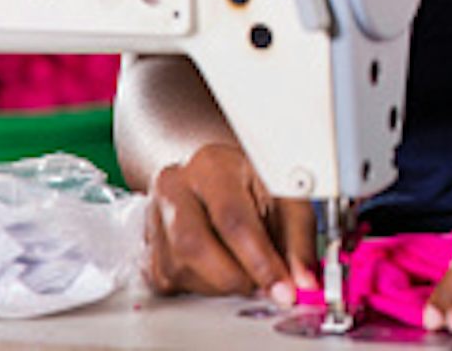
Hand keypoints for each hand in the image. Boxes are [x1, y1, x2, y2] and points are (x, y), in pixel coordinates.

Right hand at [143, 142, 317, 303]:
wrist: (212, 175)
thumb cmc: (250, 183)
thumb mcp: (284, 196)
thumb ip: (297, 238)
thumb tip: (303, 281)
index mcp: (212, 166)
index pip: (232, 219)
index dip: (260, 260)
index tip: (284, 287)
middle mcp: (175, 188)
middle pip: (195, 246)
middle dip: (237, 277)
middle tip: (265, 285)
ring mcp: (154, 218)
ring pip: (182, 269)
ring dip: (222, 284)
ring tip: (246, 269)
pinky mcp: (148, 249)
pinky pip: (172, 282)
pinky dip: (205, 286)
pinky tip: (221, 267)